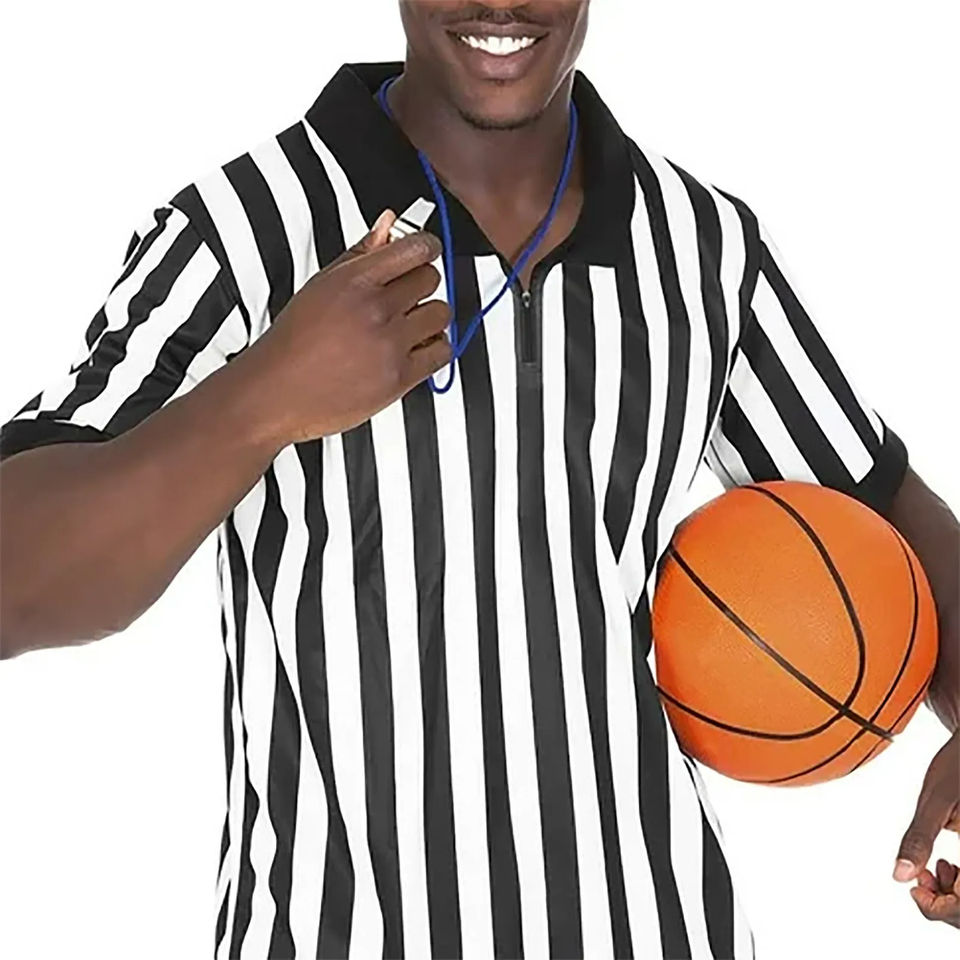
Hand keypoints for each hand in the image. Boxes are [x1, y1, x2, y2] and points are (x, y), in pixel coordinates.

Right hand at [243, 208, 451, 444]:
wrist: (275, 392)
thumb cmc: (293, 342)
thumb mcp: (321, 285)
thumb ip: (360, 254)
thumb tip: (389, 223)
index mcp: (355, 281)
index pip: (415, 249)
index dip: (426, 247)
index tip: (426, 251)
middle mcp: (375, 310)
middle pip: (431, 278)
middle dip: (420, 284)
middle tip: (404, 296)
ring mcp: (390, 344)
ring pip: (441, 313)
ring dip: (429, 317)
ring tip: (407, 325)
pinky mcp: (399, 377)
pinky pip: (442, 352)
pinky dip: (433, 347)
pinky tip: (413, 348)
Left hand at [893, 728, 959, 927]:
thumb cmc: (957, 765)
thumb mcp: (934, 800)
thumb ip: (918, 839)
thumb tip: (898, 876)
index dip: (940, 909)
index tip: (915, 889)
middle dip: (947, 904)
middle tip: (920, 880)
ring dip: (956, 896)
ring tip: (935, 869)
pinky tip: (948, 865)